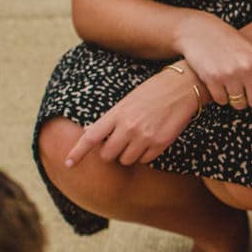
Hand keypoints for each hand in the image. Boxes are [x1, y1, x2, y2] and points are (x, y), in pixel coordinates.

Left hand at [64, 68, 199, 168]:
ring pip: (126, 160)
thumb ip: (110, 119)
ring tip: (139, 138)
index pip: (91, 138)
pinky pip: (145, 160)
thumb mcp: (126, 101)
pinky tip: (152, 139)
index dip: (77, 153)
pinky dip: (145, 154)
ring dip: (129, 154)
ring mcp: (144, 137)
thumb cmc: (153, 91)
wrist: (183, 87)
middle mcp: (128, 127)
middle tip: (120, 142)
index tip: (68, 164)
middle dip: (111, 152)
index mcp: (117, 114)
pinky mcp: (160, 144)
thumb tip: (90, 133)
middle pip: (107, 155)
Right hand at [175, 13, 251, 110]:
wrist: (200, 30)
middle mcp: (248, 68)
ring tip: (228, 83)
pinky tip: (216, 82)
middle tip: (241, 88)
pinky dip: (219, 95)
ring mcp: (230, 74)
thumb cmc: (230, 44)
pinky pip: (221, 100)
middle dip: (249, 99)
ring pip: (239, 104)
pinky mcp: (212, 78)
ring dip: (234, 98)